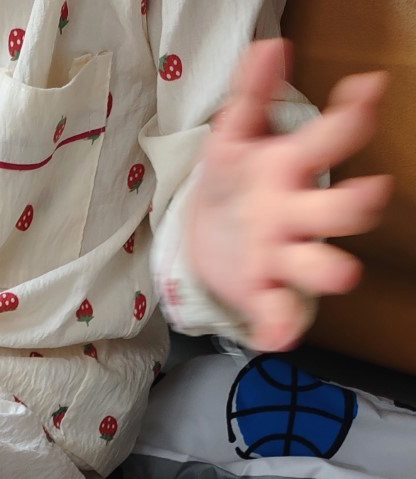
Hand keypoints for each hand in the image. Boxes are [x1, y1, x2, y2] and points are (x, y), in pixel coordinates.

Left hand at [187, 39, 391, 352]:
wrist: (201, 233)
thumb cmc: (232, 181)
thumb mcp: (233, 137)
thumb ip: (251, 94)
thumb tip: (271, 47)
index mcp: (292, 169)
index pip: (334, 138)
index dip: (354, 115)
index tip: (367, 89)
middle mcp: (297, 215)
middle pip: (343, 211)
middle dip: (359, 203)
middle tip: (372, 192)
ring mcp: (281, 257)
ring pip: (319, 266)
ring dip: (330, 270)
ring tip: (340, 275)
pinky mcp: (260, 293)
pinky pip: (278, 315)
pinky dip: (279, 328)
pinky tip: (276, 336)